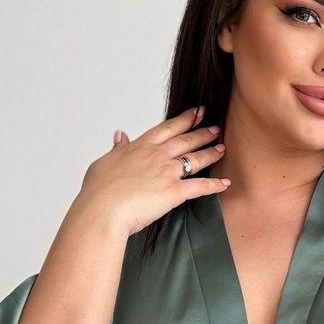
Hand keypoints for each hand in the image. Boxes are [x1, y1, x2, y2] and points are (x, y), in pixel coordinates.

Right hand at [78, 104, 229, 236]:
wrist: (101, 211)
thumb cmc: (98, 192)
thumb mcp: (103, 163)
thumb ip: (116, 150)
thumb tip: (119, 136)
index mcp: (139, 147)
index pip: (166, 128)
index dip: (184, 119)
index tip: (196, 112)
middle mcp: (156, 156)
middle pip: (185, 140)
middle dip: (202, 132)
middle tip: (215, 127)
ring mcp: (167, 173)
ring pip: (195, 159)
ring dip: (211, 153)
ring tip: (222, 148)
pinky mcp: (174, 192)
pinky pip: (200, 187)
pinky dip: (215, 186)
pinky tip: (226, 183)